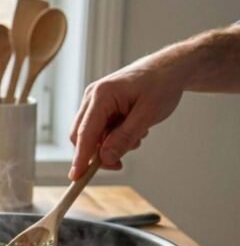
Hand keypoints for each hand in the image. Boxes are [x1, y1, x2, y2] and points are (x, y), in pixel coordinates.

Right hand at [69, 58, 185, 179]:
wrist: (170, 68)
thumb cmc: (161, 85)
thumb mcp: (147, 115)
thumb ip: (125, 137)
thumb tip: (105, 159)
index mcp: (101, 95)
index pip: (85, 133)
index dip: (80, 157)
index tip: (76, 177)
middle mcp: (92, 97)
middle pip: (82, 136)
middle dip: (98, 153)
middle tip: (120, 164)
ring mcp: (95, 102)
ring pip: (92, 135)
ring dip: (110, 144)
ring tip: (137, 135)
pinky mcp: (101, 107)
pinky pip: (100, 130)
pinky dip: (114, 137)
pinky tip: (133, 129)